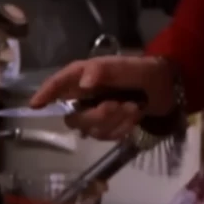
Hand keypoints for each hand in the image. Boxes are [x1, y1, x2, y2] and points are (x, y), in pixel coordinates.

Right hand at [28, 56, 175, 140]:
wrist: (168, 88)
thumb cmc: (145, 71)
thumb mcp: (128, 66)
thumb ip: (104, 71)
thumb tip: (84, 83)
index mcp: (85, 75)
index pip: (59, 83)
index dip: (46, 94)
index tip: (35, 106)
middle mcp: (85, 94)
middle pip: (74, 117)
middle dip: (97, 116)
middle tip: (120, 105)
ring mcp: (95, 112)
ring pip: (91, 130)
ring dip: (115, 123)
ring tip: (135, 108)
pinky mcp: (107, 126)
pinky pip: (106, 137)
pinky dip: (122, 130)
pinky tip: (134, 118)